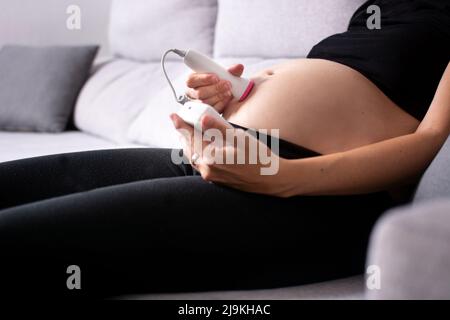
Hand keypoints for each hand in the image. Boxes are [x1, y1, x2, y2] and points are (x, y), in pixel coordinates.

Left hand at [170, 113, 287, 196]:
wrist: (272, 179)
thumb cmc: (259, 159)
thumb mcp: (240, 138)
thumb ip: (219, 129)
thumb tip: (203, 119)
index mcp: (211, 159)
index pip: (191, 138)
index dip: (181, 125)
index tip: (174, 116)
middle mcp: (208, 170)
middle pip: (189, 149)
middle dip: (183, 134)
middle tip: (179, 122)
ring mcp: (212, 177)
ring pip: (194, 157)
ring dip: (190, 144)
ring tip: (187, 132)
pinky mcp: (218, 179)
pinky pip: (201, 164)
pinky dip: (198, 153)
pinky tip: (202, 147)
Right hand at [185, 64, 243, 113]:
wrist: (225, 95)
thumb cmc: (220, 82)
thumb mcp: (224, 75)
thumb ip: (230, 71)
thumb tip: (239, 67)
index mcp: (193, 81)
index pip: (192, 80)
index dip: (204, 79)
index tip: (216, 77)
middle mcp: (192, 93)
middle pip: (199, 93)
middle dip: (215, 88)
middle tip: (227, 84)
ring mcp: (197, 104)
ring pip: (205, 102)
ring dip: (218, 96)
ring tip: (228, 92)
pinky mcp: (204, 112)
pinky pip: (210, 110)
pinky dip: (220, 104)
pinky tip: (226, 99)